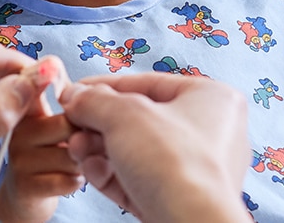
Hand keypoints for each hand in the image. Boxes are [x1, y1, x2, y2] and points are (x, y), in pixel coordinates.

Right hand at [0, 60, 82, 222]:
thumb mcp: (53, 125)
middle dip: (86, 137)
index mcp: (22, 107)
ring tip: (73, 164)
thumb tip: (73, 75)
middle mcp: (14, 128)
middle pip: (69, 123)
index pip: (33, 83)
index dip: (44, 73)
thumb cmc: (48, 157)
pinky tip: (68, 181)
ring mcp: (17, 157)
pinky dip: (77, 182)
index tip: (54, 65)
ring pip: (73, 154)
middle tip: (80, 145)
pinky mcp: (25, 185)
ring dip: (84, 164)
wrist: (25, 201)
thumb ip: (64, 102)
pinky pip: (69, 179)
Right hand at [60, 73, 249, 222]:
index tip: (74, 92)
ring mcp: (194, 169)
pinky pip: (138, 178)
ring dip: (97, 149)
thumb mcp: (123, 114)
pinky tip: (90, 170)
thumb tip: (74, 96)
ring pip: (134, 151)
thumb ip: (94, 99)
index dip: (104, 86)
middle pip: (138, 119)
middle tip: (72, 125)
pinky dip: (110, 173)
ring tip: (76, 149)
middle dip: (97, 124)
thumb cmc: (173, 161)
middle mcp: (210, 132)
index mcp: (211, 98)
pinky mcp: (178, 199)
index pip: (148, 83)